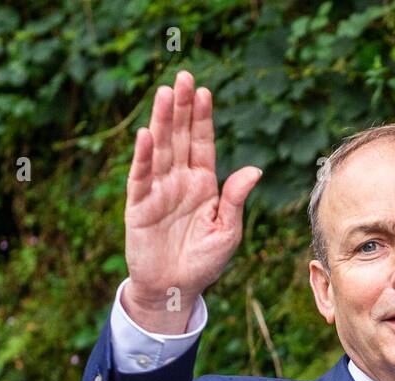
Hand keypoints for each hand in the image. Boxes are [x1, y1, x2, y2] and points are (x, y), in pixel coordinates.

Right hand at [123, 70, 262, 332]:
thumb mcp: (227, 232)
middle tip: (183, 77)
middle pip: (181, 138)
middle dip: (182, 108)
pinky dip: (143, 156)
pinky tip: (147, 134)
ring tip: (164, 94)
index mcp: (203, 184)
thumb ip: (236, 199)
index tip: (204, 92)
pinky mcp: (139, 206)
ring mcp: (158, 191)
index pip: (203, 144)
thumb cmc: (204, 262)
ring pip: (160, 149)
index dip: (203, 119)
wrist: (175, 289)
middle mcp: (180, 181)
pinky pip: (141, 177)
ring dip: (163, 122)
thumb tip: (255, 170)